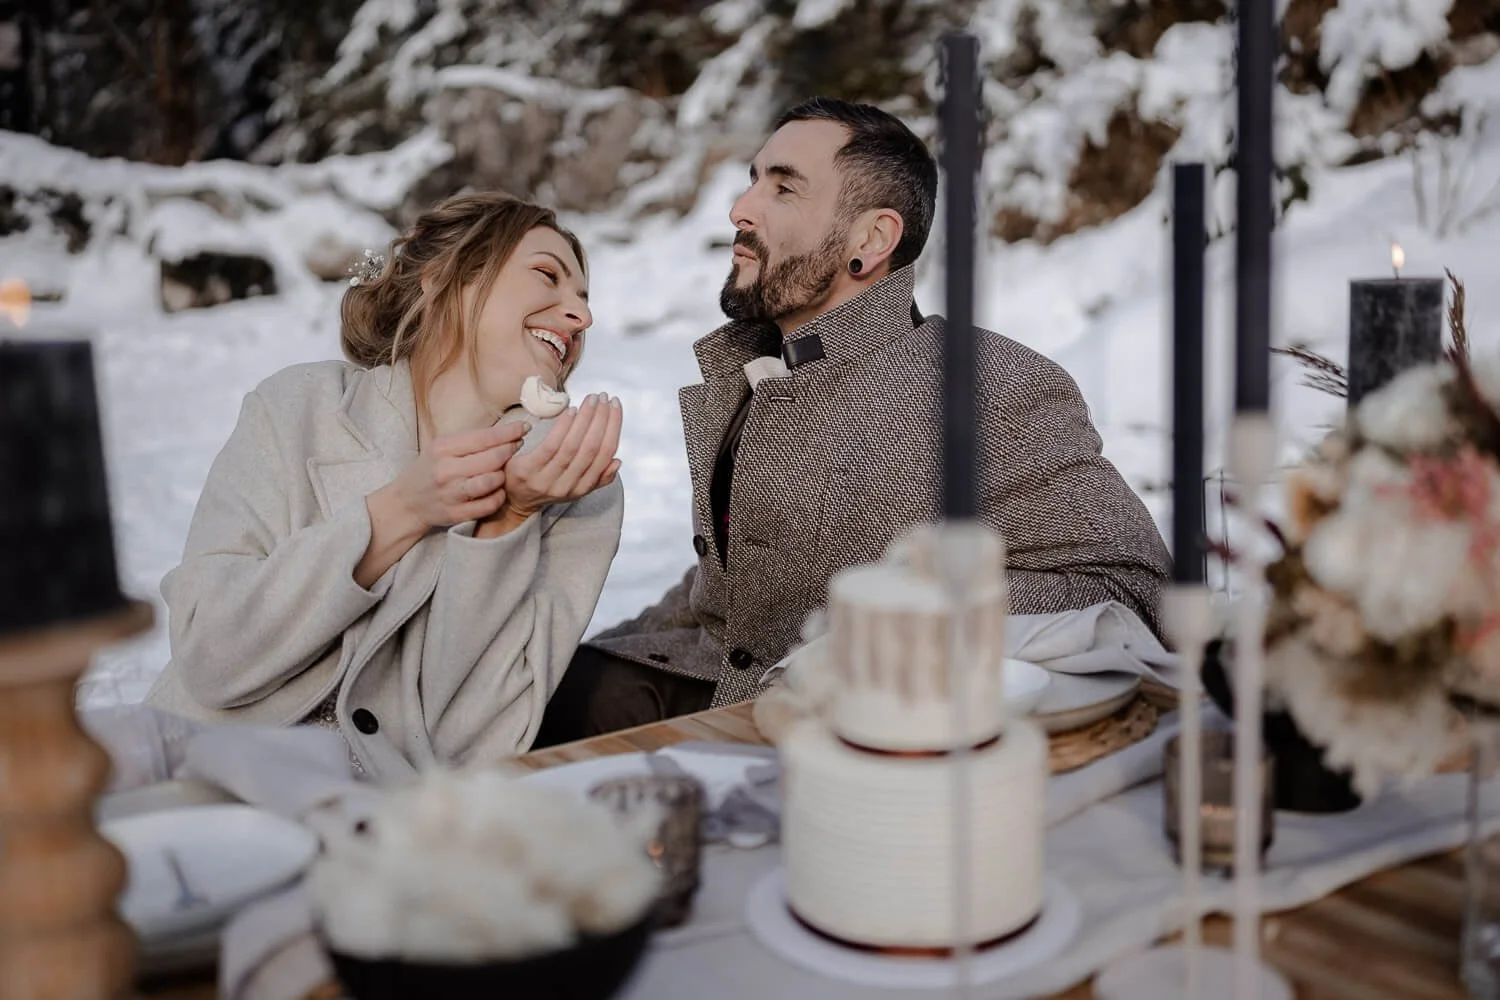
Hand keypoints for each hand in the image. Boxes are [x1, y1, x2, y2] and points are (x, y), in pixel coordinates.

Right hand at [387, 420, 530, 530]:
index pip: (484, 438)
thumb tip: (504, 430)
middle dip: (510, 450)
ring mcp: (452, 494)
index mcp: (443, 449)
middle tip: (517, 446)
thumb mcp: (440, 447)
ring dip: (503, 475)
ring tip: (502, 471)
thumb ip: (468, 440)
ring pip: (493, 481)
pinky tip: (497, 490)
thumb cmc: (429, 469)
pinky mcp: (456, 514)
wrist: (406, 502)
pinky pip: (489, 504)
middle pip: (493, 458)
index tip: (524, 427)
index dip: (509, 432)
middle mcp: (446, 470)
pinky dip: (499, 496)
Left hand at [495, 393, 622, 520]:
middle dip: (601, 420)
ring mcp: (546, 480)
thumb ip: (597, 478)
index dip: (613, 429)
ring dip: (585, 420)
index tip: (615, 407)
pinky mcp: (528, 471)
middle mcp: (567, 487)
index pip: (604, 455)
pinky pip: (550, 446)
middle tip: (603, 398)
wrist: (512, 502)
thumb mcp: (574, 487)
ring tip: (590, 400)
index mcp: (582, 488)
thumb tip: (617, 461)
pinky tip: (571, 411)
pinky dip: (563, 427)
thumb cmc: (545, 486)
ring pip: (572, 446)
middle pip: (591, 449)